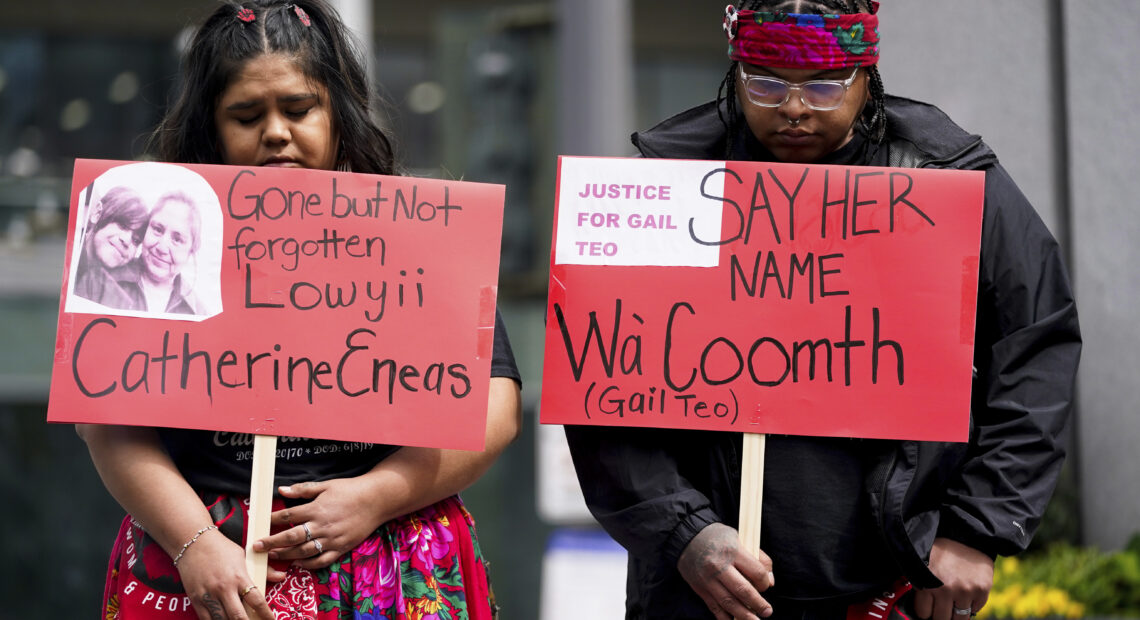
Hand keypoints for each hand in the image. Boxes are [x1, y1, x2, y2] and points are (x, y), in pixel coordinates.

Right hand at [176, 528, 273, 619]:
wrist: (193, 542)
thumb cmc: (221, 548)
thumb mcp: (244, 556)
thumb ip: (262, 570)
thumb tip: (281, 577)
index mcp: (239, 577)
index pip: (257, 601)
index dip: (266, 615)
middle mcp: (224, 588)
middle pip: (239, 616)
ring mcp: (209, 595)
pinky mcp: (196, 599)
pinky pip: (206, 619)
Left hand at [253, 477, 383, 580]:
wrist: (376, 500)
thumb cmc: (350, 490)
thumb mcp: (326, 485)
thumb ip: (303, 490)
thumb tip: (282, 490)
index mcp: (316, 508)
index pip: (287, 515)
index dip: (271, 520)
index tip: (260, 523)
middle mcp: (322, 525)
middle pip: (291, 537)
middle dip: (271, 542)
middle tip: (257, 546)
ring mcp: (331, 539)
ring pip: (303, 551)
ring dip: (286, 555)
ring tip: (273, 556)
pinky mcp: (341, 547)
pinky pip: (321, 560)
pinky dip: (308, 564)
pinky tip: (297, 563)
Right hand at [677, 522, 774, 619]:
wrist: (686, 537)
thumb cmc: (716, 537)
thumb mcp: (739, 538)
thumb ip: (758, 557)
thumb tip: (770, 581)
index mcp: (732, 551)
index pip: (756, 572)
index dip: (765, 582)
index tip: (766, 585)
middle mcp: (719, 566)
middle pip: (743, 591)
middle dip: (758, 604)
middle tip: (767, 612)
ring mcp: (708, 579)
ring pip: (729, 602)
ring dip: (744, 615)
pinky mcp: (700, 588)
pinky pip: (714, 607)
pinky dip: (725, 618)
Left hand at [914, 538, 993, 619]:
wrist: (967, 535)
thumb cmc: (941, 550)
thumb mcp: (923, 564)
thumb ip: (921, 585)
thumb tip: (921, 610)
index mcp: (927, 582)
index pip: (923, 613)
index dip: (925, 610)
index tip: (928, 606)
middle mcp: (946, 589)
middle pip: (942, 619)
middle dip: (940, 614)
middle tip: (941, 606)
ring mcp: (966, 591)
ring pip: (960, 618)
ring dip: (955, 612)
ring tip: (953, 602)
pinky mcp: (982, 590)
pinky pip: (975, 609)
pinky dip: (971, 605)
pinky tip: (966, 593)